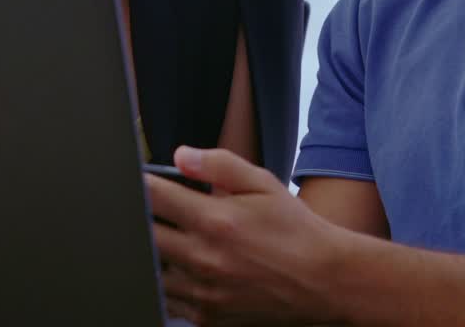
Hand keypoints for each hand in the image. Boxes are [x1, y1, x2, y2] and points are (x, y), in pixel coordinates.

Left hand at [147, 146, 353, 325]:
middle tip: (150, 210)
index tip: (139, 181)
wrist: (325, 281)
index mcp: (215, 221)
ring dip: (154, 253)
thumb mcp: (262, 184)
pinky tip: (183, 269)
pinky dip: (167, 284)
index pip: (154, 197)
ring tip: (169, 239)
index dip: (140, 184)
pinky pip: (167, 300)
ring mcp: (203, 293)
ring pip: (151, 271)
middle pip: (144, 236)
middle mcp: (204, 259)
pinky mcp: (207, 317)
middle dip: (142, 219)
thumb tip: (181, 155)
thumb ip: (218, 165)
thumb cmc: (294, 230)